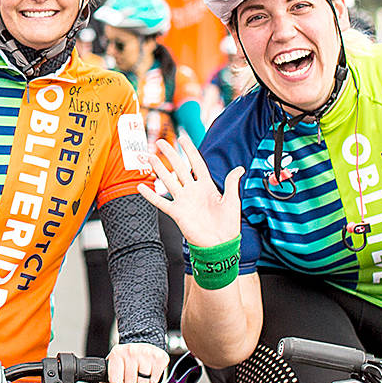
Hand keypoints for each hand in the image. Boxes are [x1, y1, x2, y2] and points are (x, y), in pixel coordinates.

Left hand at [101, 341, 169, 382]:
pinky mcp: (159, 358)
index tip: (121, 378)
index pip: (115, 382)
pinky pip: (154, 381)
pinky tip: (149, 372)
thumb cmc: (125, 359)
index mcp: (117, 353)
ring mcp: (146, 353)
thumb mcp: (111, 370)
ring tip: (140, 373)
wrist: (141, 346)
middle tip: (132, 374)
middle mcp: (131, 351)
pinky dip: (152, 381)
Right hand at [137, 130, 242, 248]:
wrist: (220, 244)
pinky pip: (160, 202)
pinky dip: (150, 195)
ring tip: (149, 157)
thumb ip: (231, 183)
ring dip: (158, 169)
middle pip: (179, 168)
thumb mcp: (232, 201)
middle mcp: (193, 191)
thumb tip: (240, 168)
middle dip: (170, 155)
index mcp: (207, 186)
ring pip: (168, 180)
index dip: (190, 150)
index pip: (196, 163)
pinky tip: (141, 186)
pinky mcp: (177, 212)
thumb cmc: (228, 225)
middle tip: (160, 143)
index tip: (182, 138)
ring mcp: (183, 201)